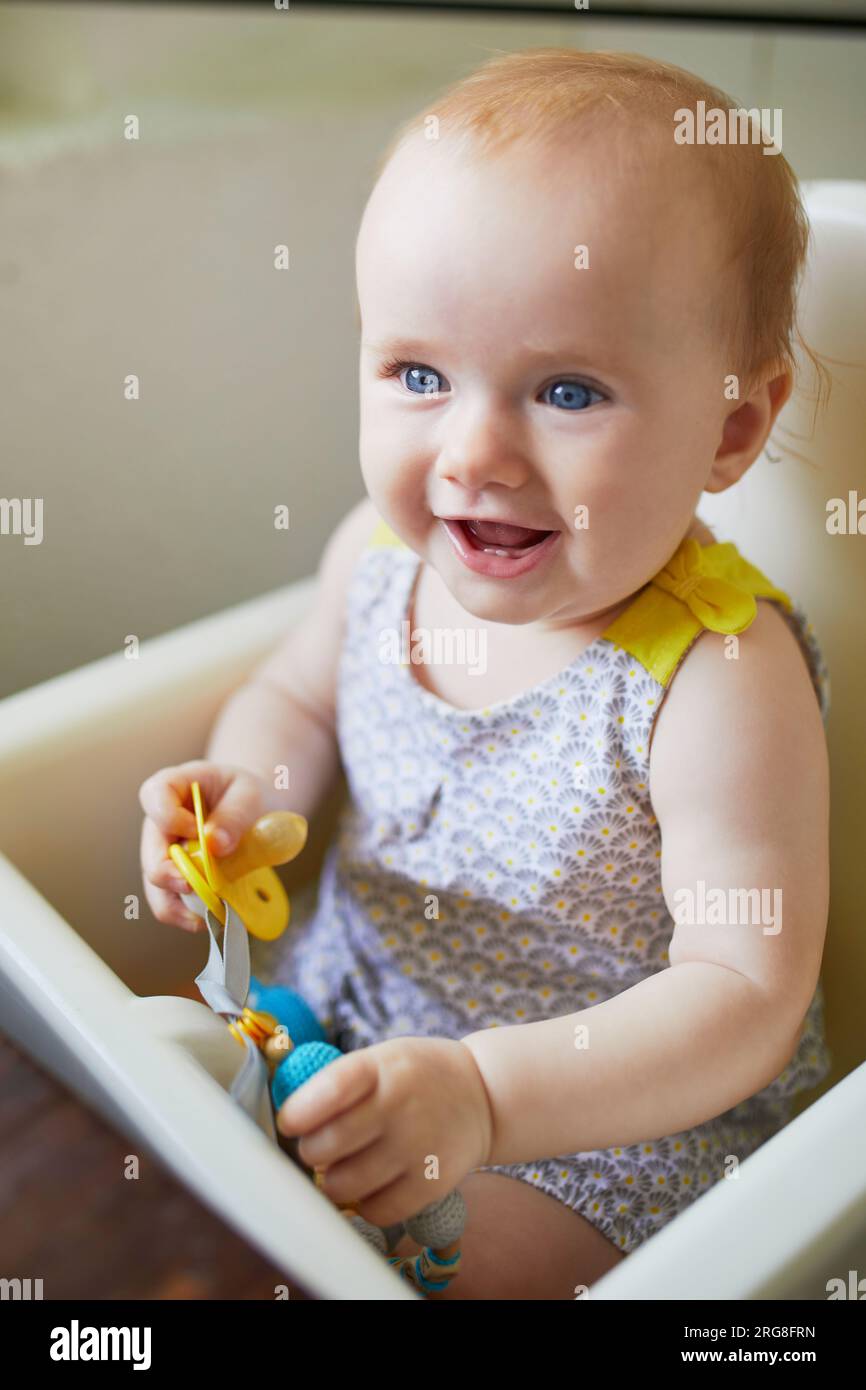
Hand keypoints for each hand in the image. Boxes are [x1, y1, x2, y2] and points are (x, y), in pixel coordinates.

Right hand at [138, 760, 268, 930]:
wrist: (250, 808)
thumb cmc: (244, 793)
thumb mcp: (248, 794)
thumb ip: (234, 815)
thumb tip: (215, 845)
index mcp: (170, 787)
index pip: (154, 798)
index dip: (171, 818)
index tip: (198, 829)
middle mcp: (158, 824)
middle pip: (151, 853)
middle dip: (172, 876)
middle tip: (198, 887)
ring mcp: (162, 854)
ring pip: (155, 887)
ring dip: (178, 905)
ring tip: (205, 916)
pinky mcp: (175, 878)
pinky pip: (171, 901)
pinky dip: (187, 914)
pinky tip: (208, 918)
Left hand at [275, 1037, 493, 1228]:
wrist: (484, 1095)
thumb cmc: (417, 1076)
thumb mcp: (383, 1059)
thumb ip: (340, 1083)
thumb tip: (288, 1122)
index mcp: (382, 1067)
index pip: (329, 1091)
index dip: (299, 1112)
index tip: (289, 1123)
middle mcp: (399, 1106)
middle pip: (327, 1144)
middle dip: (310, 1150)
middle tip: (318, 1146)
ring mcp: (417, 1147)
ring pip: (343, 1184)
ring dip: (331, 1180)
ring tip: (341, 1167)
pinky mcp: (431, 1184)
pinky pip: (375, 1210)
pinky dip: (362, 1203)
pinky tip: (368, 1185)